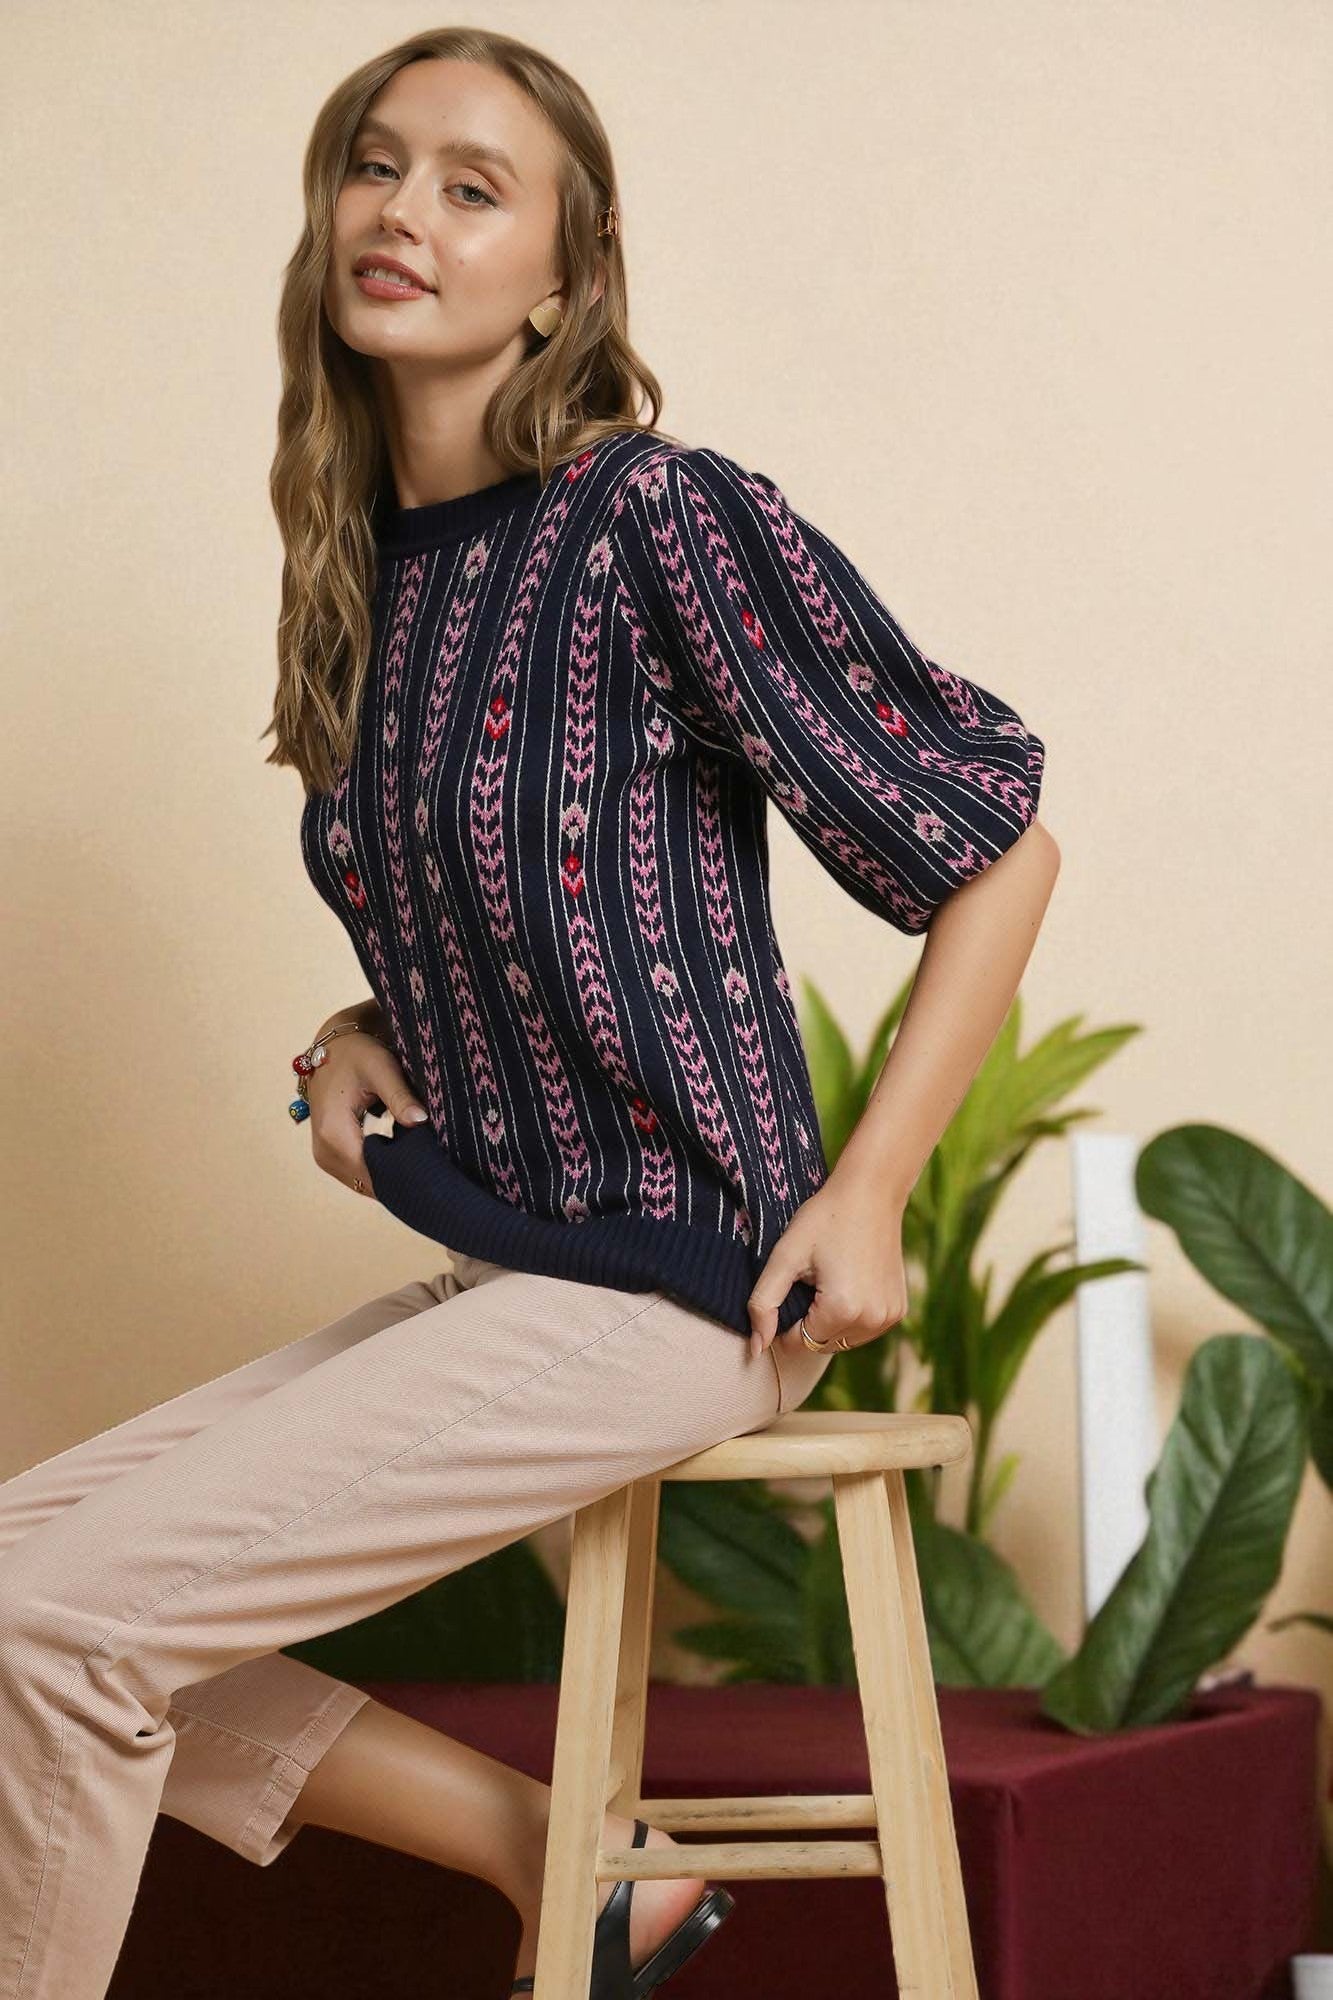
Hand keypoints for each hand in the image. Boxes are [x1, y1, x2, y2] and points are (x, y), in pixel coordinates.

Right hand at [306, 1021, 428, 1198]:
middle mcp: (323, 1150)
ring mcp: (323, 1156)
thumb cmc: (357, 1054)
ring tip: (420, 1170)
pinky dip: (378, 1172)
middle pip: (366, 1184)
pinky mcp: (329, 1155)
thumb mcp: (381, 1068)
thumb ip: (400, 1096)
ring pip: (362, 1183)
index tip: (431, 1175)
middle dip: (398, 1181)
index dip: (401, 1178)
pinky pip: (356, 1175)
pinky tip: (402, 1164)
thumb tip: (421, 1120)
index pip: (371, 1174)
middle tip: (432, 1174)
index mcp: (333, 1132)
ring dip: (388, 1179)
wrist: (334, 1049)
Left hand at [746, 1173, 908, 1360]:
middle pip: (820, 1345)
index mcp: (842, 1309)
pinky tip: (850, 1283)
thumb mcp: (785, 1256)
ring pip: (842, 1341)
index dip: (786, 1320)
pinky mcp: (899, 1310)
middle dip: (808, 1321)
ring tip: (831, 1280)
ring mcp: (889, 1317)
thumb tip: (757, 1349)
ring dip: (829, 1322)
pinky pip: (863, 1330)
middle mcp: (871, 1320)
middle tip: (812, 1280)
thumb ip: (763, 1304)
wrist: (871, 1194)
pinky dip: (851, 1317)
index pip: (798, 1343)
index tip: (791, 1287)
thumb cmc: (824, 1220)